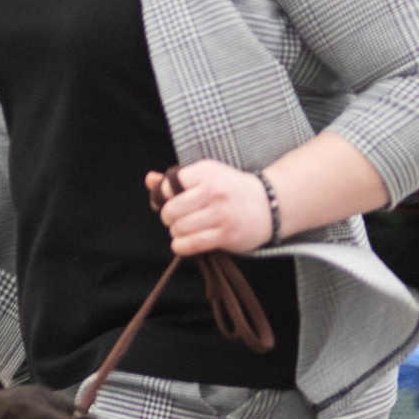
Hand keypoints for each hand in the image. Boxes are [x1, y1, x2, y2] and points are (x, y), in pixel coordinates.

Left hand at [148, 161, 273, 256]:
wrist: (269, 204)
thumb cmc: (232, 189)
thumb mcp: (207, 176)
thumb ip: (177, 180)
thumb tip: (150, 179)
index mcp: (206, 172)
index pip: (169, 186)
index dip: (162, 197)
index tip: (167, 203)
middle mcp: (213, 191)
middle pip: (172, 210)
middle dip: (169, 217)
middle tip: (177, 218)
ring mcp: (220, 214)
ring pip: (179, 228)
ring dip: (176, 232)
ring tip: (184, 229)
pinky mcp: (226, 235)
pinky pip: (191, 244)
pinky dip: (181, 246)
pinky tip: (183, 243)